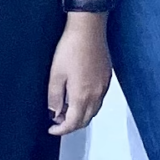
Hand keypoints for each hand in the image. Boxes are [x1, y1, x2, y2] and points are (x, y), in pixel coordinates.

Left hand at [45, 15, 109, 135]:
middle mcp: (96, 94)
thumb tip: (55, 113)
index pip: (73, 123)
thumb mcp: (55, 74)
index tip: (52, 129)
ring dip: (80, 115)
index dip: (61, 130)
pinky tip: (79, 95)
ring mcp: (104, 86)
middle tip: (57, 120)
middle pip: (85, 120)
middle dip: (71, 125)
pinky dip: (89, 104)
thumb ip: (54, 98)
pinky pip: (99, 99)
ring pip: (94, 111)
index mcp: (82, 96)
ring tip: (66, 108)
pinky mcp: (107, 78)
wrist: (88, 29)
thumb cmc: (71, 48)